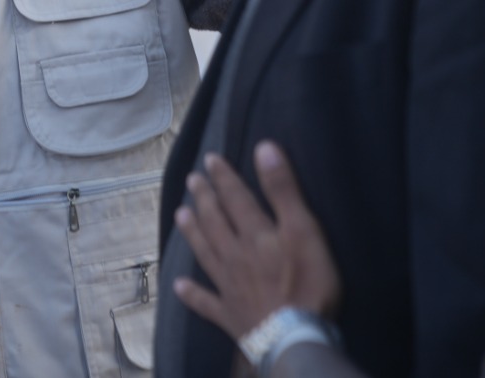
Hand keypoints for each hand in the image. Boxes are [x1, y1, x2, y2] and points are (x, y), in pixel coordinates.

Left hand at [172, 141, 341, 340]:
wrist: (293, 337)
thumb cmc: (306, 283)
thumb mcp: (302, 230)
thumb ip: (282, 190)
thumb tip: (263, 147)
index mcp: (253, 234)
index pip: (235, 198)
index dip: (224, 177)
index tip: (210, 159)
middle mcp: (234, 255)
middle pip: (215, 222)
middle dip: (204, 198)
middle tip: (192, 180)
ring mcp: (228, 286)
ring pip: (205, 253)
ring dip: (192, 232)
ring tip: (180, 215)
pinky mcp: (229, 315)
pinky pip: (205, 302)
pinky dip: (191, 294)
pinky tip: (178, 286)